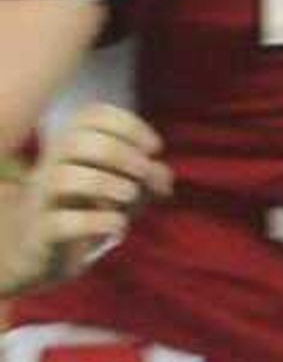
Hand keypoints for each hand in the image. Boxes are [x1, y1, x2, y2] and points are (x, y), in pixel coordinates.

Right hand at [0, 103, 169, 295]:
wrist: (40, 246)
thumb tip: (163, 177)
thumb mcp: (123, 187)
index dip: (129, 125)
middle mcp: (52, 165)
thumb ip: (147, 177)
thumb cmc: (89, 207)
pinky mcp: (43, 232)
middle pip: (77, 142)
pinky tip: (119, 224)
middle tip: (145, 173)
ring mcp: (43, 198)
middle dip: (122, 154)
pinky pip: (62, 222)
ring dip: (109, 184)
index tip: (154, 148)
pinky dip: (98, 222)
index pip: (91, 116)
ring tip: (130, 196)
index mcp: (69, 146)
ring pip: (66, 177)